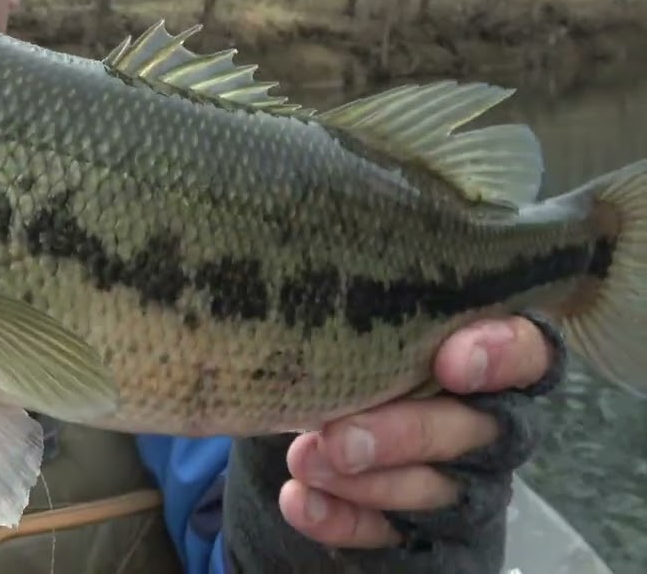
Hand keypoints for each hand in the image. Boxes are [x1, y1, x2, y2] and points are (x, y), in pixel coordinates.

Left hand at [278, 316, 553, 547]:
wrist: (338, 419)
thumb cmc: (364, 350)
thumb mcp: (374, 326)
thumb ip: (376, 319)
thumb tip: (316, 299)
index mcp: (497, 361)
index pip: (530, 353)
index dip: (501, 357)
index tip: (451, 363)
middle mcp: (495, 424)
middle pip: (476, 431)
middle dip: (408, 435)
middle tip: (340, 438)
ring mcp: (470, 482)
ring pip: (440, 489)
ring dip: (371, 482)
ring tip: (307, 461)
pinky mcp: (433, 531)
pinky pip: (396, 533)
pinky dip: (344, 519)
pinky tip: (302, 501)